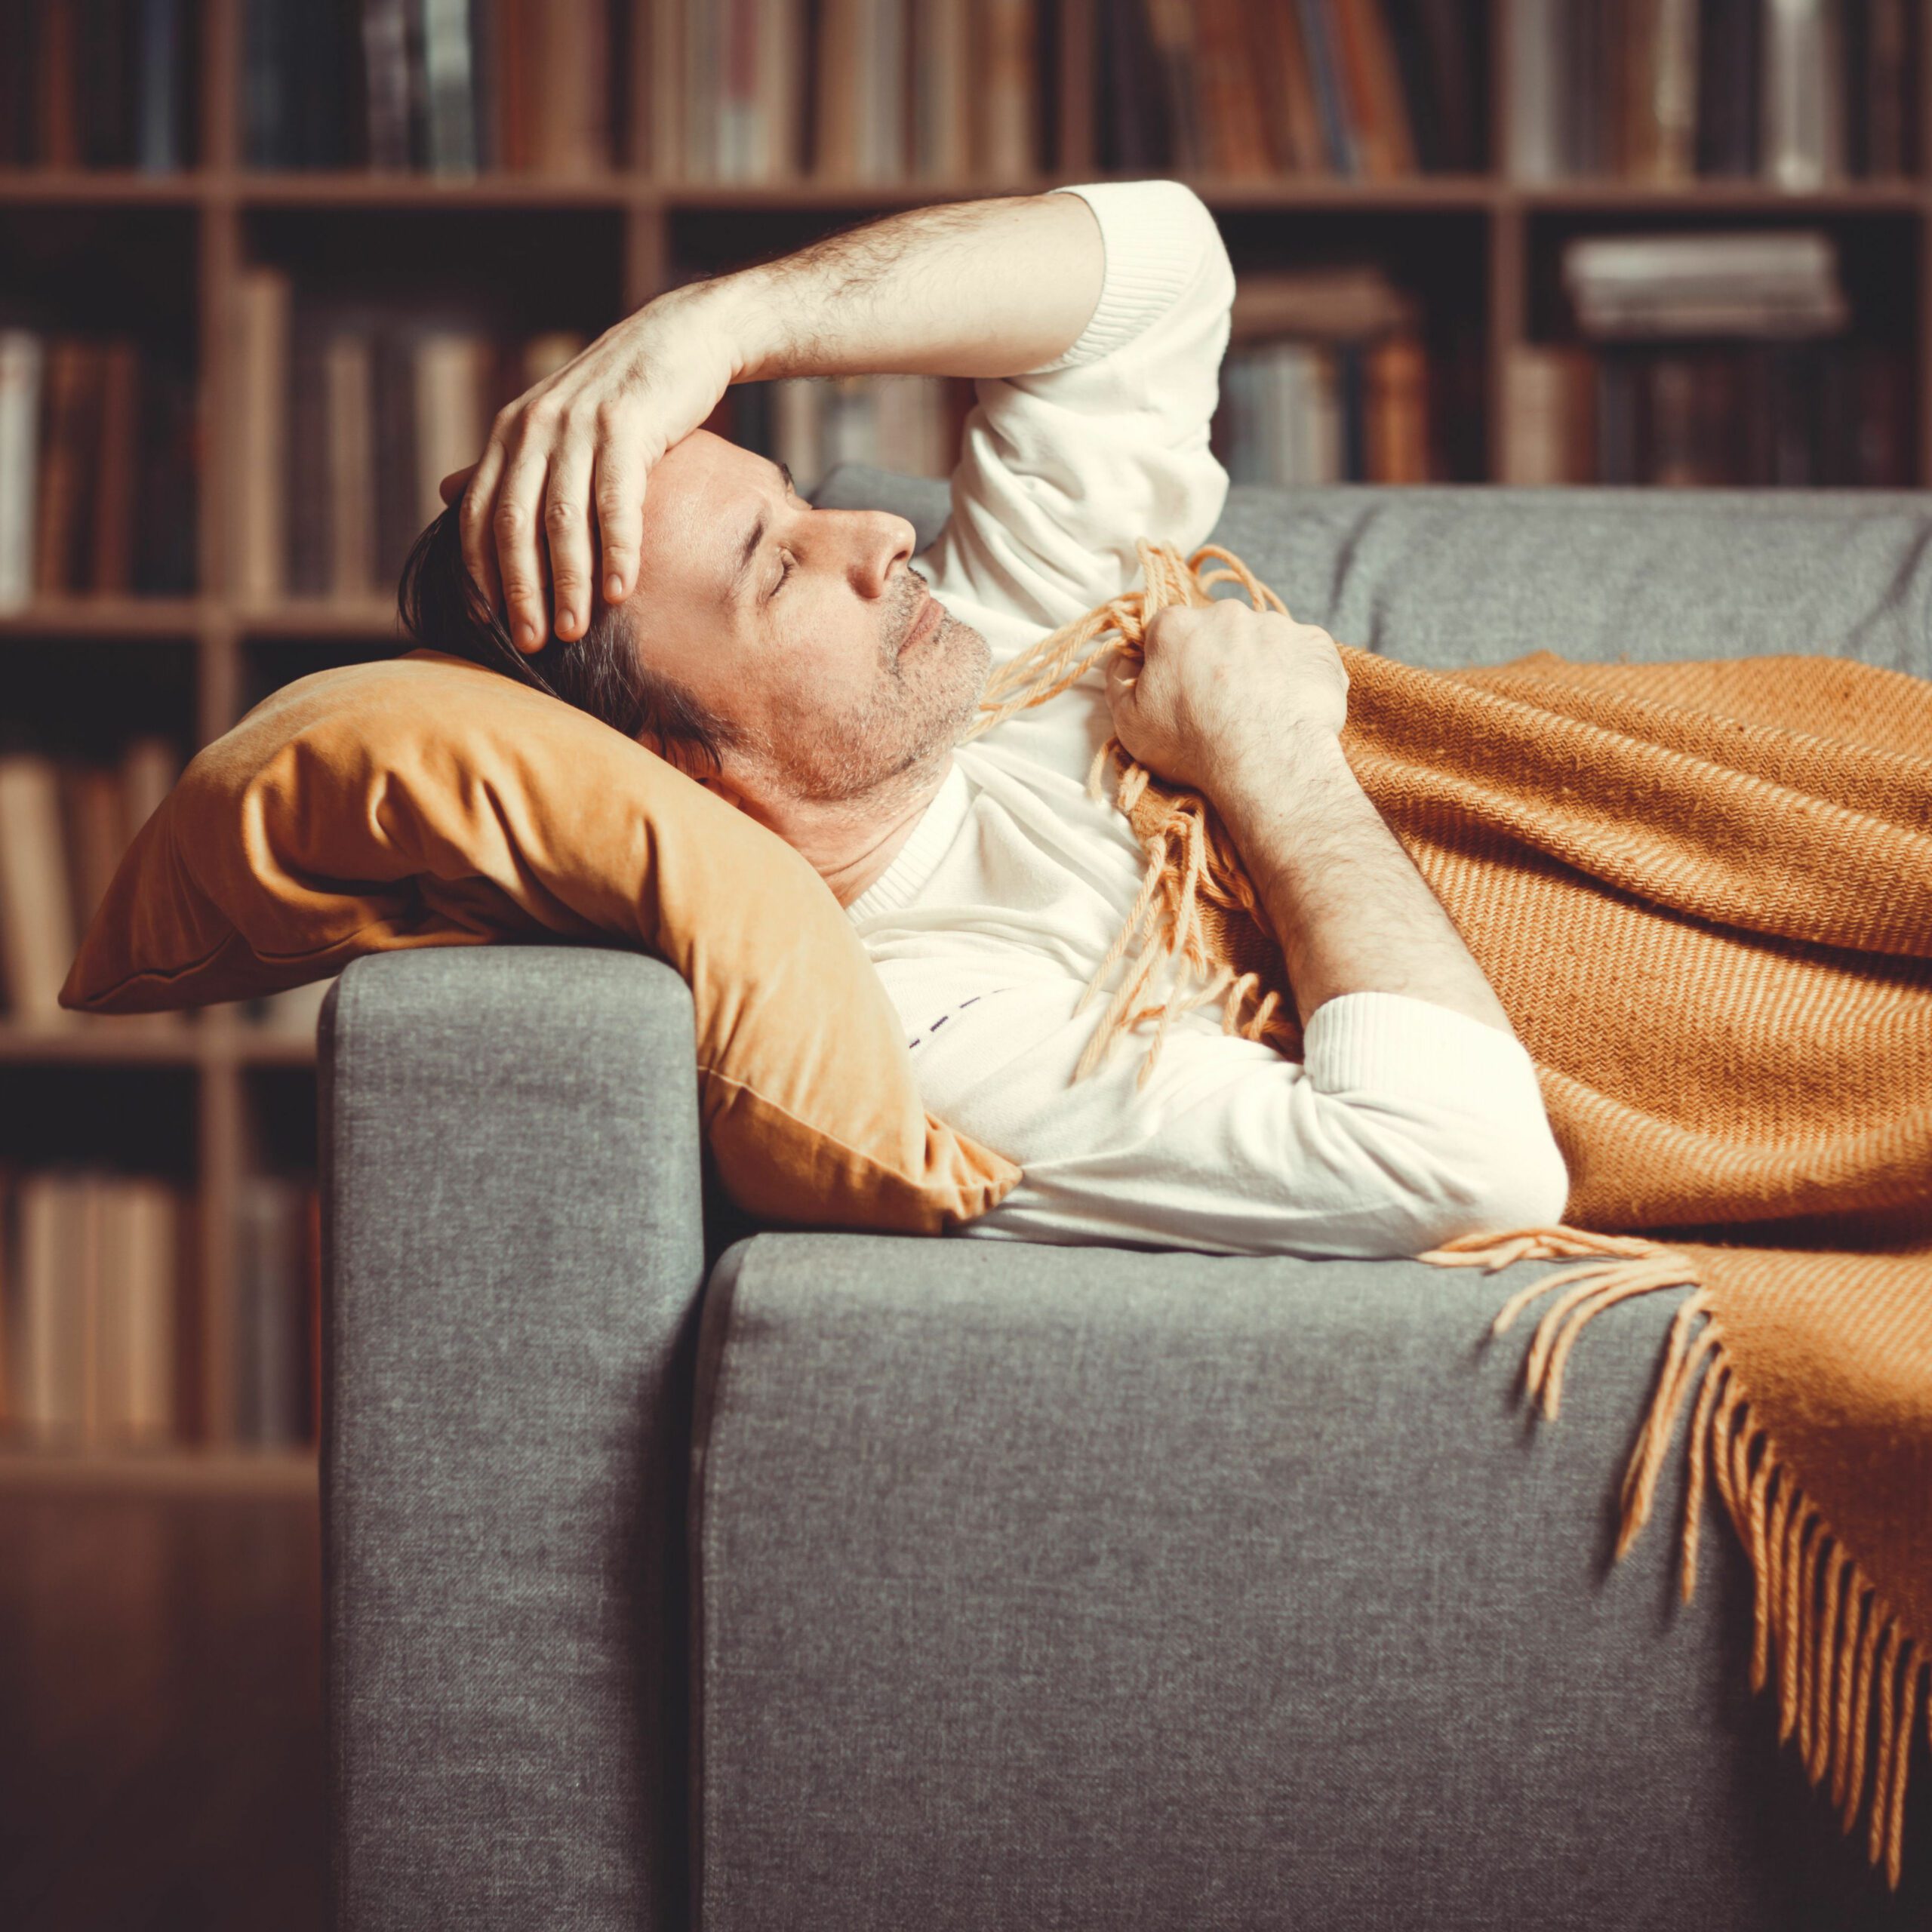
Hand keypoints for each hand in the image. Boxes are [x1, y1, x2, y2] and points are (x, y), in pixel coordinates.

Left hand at [444, 285, 737, 650]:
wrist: (681, 337)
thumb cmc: (620, 394)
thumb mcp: (552, 422)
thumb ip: (504, 463)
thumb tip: (446, 494)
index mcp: (511, 432)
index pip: (480, 513)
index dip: (481, 572)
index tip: (489, 624)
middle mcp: (535, 428)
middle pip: (515, 523)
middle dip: (519, 589)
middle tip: (528, 644)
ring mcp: (580, 426)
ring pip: (562, 519)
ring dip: (566, 582)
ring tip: (573, 632)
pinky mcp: (627, 425)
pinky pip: (616, 501)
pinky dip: (616, 550)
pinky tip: (619, 592)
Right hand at [1104, 600, 1348, 796]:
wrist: (1265, 763)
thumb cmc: (1192, 746)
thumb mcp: (1130, 723)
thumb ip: (1118, 682)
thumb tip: (1122, 659)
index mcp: (1176, 626)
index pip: (1167, 631)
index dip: (1171, 662)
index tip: (1178, 691)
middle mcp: (1226, 614)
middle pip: (1217, 632)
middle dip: (1217, 660)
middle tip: (1221, 706)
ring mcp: (1276, 626)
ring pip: (1262, 642)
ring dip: (1259, 667)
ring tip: (1260, 713)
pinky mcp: (1316, 644)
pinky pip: (1303, 654)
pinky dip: (1297, 676)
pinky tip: (1289, 709)